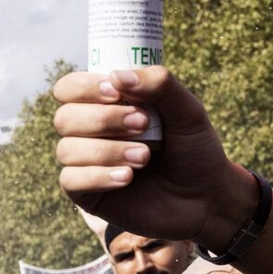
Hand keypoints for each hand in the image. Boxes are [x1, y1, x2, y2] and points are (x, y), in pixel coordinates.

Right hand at [54, 68, 248, 247]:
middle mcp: (91, 132)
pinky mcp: (87, 194)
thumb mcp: (188, 112)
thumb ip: (160, 85)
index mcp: (108, 106)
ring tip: (145, 157)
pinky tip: (127, 178)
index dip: (85, 87)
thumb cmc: (195, 150)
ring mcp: (86, 163)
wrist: (207, 197)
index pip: (71, 87)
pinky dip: (98, 176)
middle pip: (65, 117)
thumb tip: (117, 75)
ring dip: (107, 151)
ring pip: (67, 149)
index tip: (116, 91)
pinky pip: (70, 180)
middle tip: (142, 125)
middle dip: (103, 119)